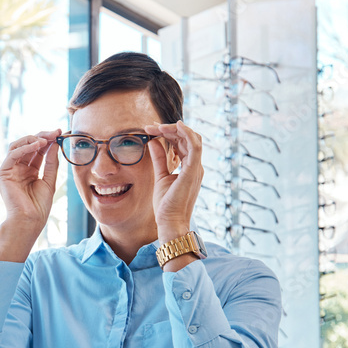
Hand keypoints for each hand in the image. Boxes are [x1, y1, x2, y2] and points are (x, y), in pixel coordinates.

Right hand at [0, 129, 60, 261]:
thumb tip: (55, 143)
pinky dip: (25, 147)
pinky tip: (37, 145)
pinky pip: (12, 155)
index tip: (60, 133)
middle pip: (28, 145)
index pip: (37, 150)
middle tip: (55, 132)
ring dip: (32, 139)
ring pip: (18, 146)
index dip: (48, 140)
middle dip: (42, 136)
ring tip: (46, 138)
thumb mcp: (50, 180)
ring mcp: (9, 170)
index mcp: (30, 171)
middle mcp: (18, 168)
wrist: (30, 221)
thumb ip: (51, 162)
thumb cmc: (39, 206)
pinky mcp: (2, 174)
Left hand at [144, 121, 202, 240]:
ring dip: (175, 129)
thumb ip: (159, 159)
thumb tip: (153, 142)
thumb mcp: (161, 176)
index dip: (168, 133)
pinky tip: (176, 125)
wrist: (170, 222)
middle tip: (151, 126)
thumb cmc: (167, 205)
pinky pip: (194, 146)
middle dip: (169, 129)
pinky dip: (187, 133)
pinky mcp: (192, 171)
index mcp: (189, 167)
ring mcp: (196, 168)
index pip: (182, 143)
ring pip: (192, 138)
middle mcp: (195, 166)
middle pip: (187, 138)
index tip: (151, 129)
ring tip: (157, 126)